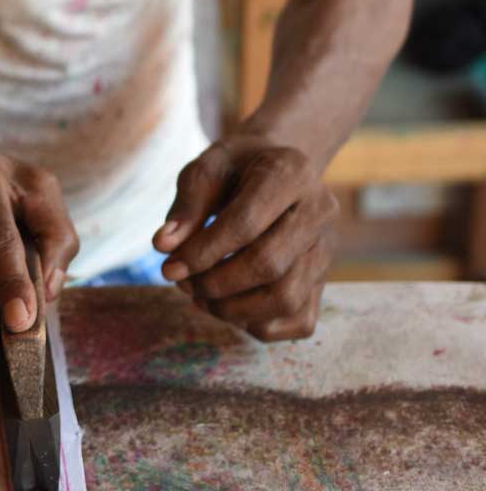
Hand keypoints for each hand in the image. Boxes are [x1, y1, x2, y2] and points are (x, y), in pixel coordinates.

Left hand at [151, 136, 338, 340]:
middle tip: (183, 283)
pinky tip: (228, 305)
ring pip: (286, 299)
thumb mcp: (208, 168)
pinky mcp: (325, 280)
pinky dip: (257, 324)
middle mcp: (320, 211)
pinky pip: (298, 321)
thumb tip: (163, 246)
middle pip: (270, 265)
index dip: (204, 251)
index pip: (247, 223)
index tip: (169, 267)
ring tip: (200, 297)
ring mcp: (327, 249)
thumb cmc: (237, 167)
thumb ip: (188, 205)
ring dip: (234, 310)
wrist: (278, 170)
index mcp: (292, 172)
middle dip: (216, 283)